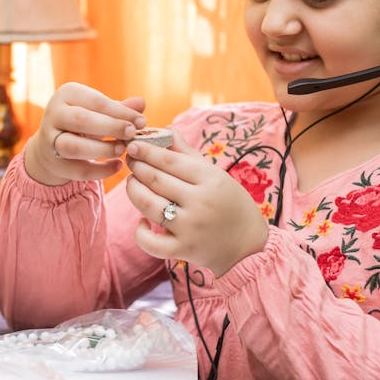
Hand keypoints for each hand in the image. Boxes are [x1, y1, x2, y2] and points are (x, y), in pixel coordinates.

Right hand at [23, 82, 146, 185]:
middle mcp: (54, 114)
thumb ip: (119, 108)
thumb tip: (141, 103)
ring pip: (74, 146)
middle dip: (111, 127)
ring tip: (122, 150)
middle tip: (132, 133)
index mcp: (67, 94)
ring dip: (103, 149)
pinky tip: (117, 166)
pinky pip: (78, 169)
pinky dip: (100, 171)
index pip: (96, 101)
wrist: (52, 144)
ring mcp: (50, 140)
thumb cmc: (83, 122)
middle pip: (82, 120)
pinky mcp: (54, 163)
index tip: (141, 122)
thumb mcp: (99, 111)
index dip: (121, 112)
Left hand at [125, 133, 268, 276]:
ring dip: (134, 192)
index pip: (170, 160)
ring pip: (148, 205)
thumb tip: (166, 129)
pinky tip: (143, 221)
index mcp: (211, 179)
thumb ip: (188, 153)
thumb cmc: (230, 204)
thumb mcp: (216, 175)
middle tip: (130, 161)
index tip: (133, 145)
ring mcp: (190, 227)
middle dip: (137, 168)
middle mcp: (200, 202)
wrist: (248, 246)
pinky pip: (150, 242)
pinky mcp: (183, 249)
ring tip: (132, 184)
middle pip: (156, 180)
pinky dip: (140, 231)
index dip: (147, 151)